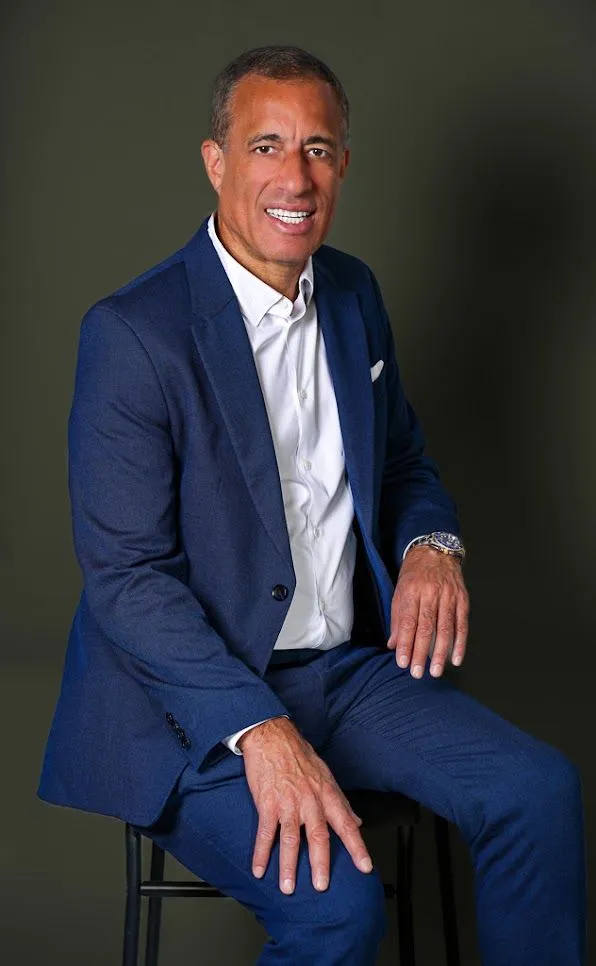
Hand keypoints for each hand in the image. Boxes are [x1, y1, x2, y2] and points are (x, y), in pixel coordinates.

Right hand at [238, 716, 372, 893]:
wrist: (272, 735)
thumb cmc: (299, 754)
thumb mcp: (326, 774)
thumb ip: (341, 801)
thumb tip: (356, 821)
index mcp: (327, 794)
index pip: (346, 824)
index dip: (357, 846)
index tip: (365, 867)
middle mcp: (310, 801)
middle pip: (318, 836)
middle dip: (320, 864)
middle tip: (321, 886)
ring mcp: (288, 803)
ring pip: (291, 839)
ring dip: (288, 865)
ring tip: (288, 887)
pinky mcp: (267, 803)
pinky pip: (265, 832)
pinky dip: (261, 853)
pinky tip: (259, 869)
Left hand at [386, 545, 468, 677]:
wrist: (435, 551)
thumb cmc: (414, 573)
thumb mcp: (399, 591)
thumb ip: (397, 618)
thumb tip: (394, 645)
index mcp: (412, 591)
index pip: (408, 622)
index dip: (406, 644)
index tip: (403, 663)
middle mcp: (431, 593)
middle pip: (426, 628)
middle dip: (421, 653)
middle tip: (418, 673)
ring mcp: (448, 596)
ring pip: (445, 628)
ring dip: (441, 653)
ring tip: (436, 671)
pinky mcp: (462, 599)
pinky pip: (462, 624)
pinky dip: (460, 643)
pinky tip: (456, 658)